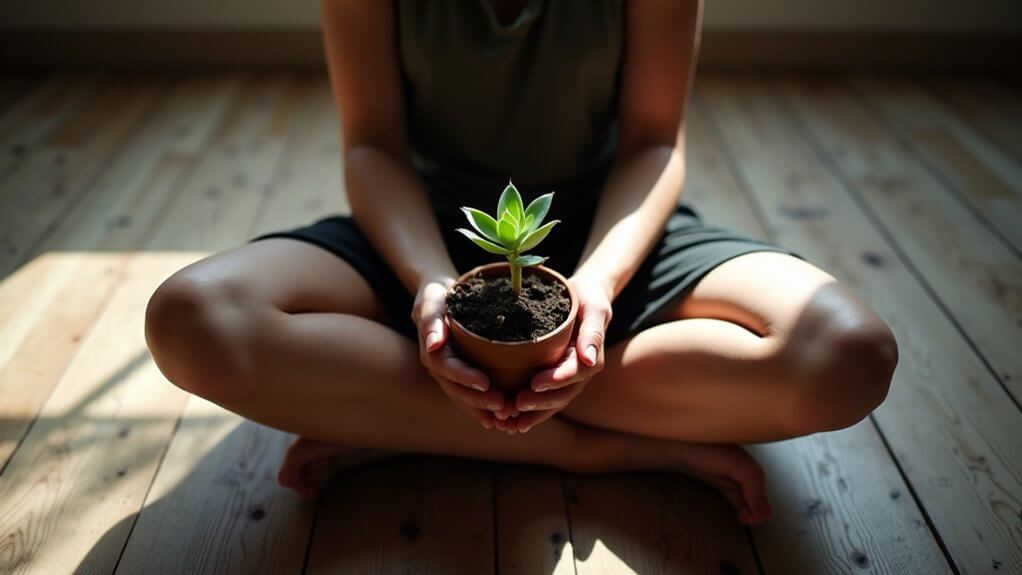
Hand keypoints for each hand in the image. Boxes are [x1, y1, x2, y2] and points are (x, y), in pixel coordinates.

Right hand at [413, 274, 505, 428]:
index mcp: (432, 351)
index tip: (486, 384)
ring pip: (464, 398)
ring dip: (484, 410)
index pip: (447, 369)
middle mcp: (440, 368)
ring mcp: (450, 375)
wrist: (441, 298)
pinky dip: (486, 407)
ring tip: (506, 419)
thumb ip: (431, 320)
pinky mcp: (462, 376)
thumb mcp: (431, 300)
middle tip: (504, 407)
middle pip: (457, 389)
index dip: (465, 378)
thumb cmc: (437, 296)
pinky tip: (504, 418)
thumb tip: (433, 344)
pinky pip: (472, 395)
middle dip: (479, 401)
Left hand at [503, 272, 613, 433]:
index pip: (574, 373)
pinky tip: (508, 421)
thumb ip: (593, 332)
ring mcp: (566, 378)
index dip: (555, 380)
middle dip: (539, 402)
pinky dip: (527, 413)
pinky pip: (542, 398)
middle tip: (515, 405)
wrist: (584, 297)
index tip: (534, 383)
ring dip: (531, 415)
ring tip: (508, 423)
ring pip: (551, 403)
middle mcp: (579, 372)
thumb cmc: (589, 298)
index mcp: (590, 357)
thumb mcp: (594, 308)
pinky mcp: (553, 378)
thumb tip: (590, 360)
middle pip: (562, 394)